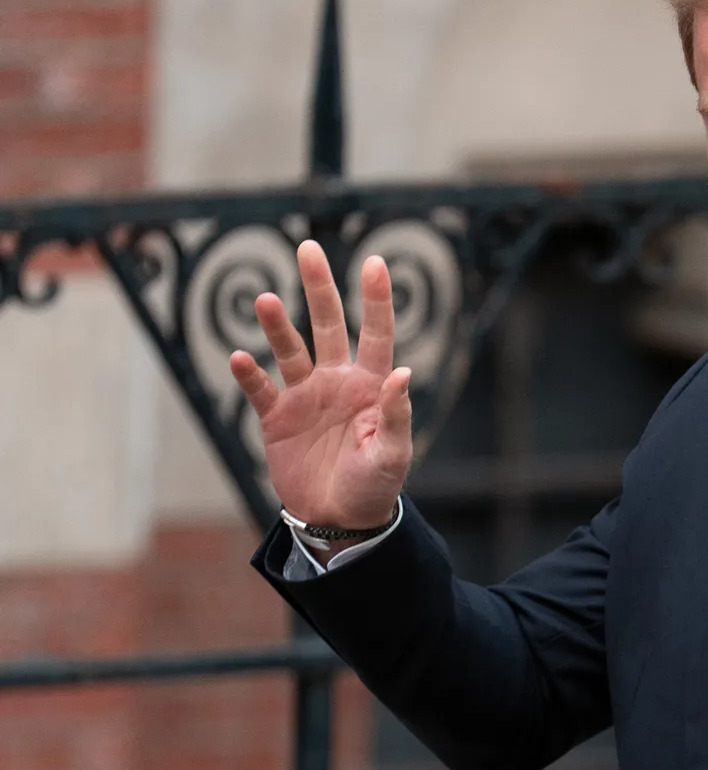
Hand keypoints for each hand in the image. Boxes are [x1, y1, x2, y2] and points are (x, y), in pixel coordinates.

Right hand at [229, 240, 412, 529]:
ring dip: (278, 326)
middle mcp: (338, 381)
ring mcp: (306, 397)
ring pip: (290, 350)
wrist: (338, 520)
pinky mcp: (277, 419)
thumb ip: (396, 414)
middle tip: (309, 249)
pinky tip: (240, 358)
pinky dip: (250, 375)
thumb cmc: (375, 486)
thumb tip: (405, 372)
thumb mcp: (393, 454)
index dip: (376, 299)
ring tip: (264, 301)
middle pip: (329, 325)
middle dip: (319, 288)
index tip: (374, 261)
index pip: (376, 333)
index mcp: (371, 385)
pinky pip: (260, 390)